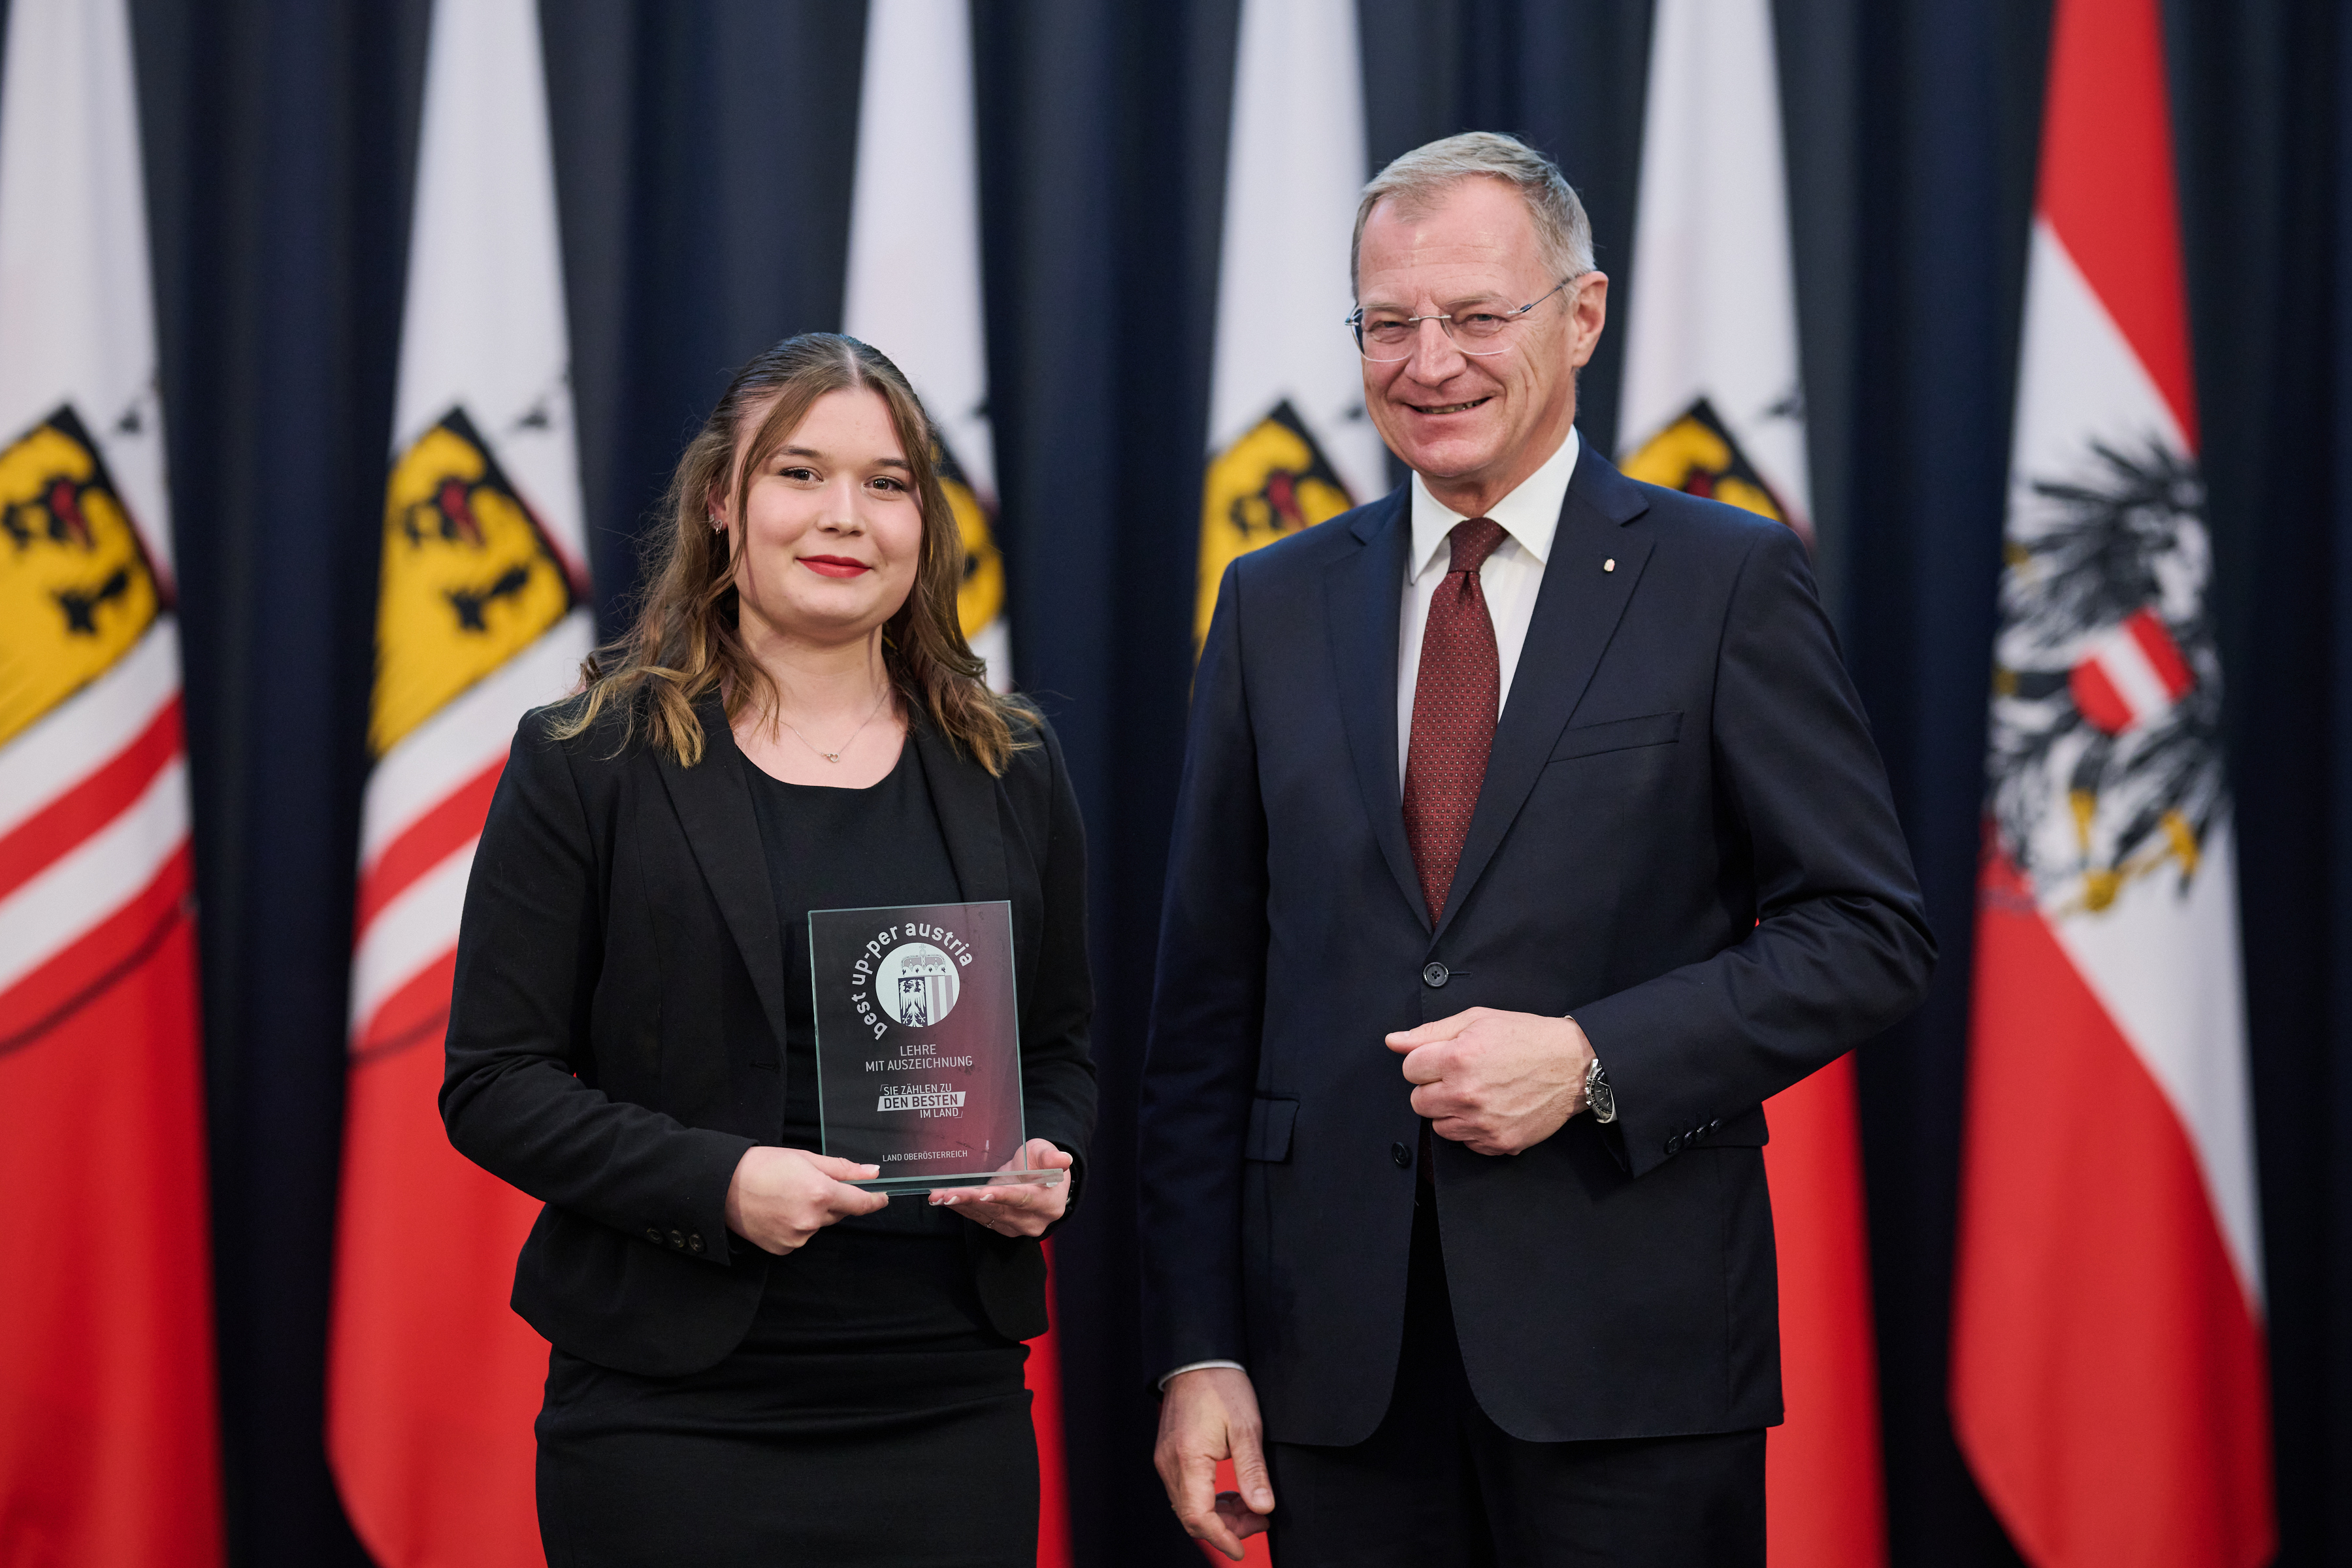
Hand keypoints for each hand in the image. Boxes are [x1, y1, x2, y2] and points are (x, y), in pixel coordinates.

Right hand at [723, 1146, 888, 1253]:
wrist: (722, 1186)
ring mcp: (797, 1237)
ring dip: (813, 1213)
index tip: (882, 1197)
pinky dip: (797, 1225)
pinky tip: (779, 1212)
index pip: (860, 1203)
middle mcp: (812, 1220)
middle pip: (838, 1212)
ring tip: (787, 1196)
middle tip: (810, 1184)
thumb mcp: (805, 1158)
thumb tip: (872, 1172)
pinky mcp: (784, 1248)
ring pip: (819, 1225)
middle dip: (833, 1200)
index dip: (874, 1200)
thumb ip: (842, 1169)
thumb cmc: (763, 1166)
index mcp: (821, 1193)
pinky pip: (801, 1236)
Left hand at [929, 1139, 1072, 1236]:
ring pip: (985, 1216)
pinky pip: (979, 1219)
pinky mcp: (1001, 1228)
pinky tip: (943, 1201)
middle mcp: (1033, 1221)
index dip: (1004, 1196)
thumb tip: (1063, 1160)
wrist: (1038, 1181)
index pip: (1024, 1199)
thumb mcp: (1046, 1152)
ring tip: (937, 1196)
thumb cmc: (1041, 1163)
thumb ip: (1052, 1157)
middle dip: (971, 1201)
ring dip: (960, 1206)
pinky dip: (960, 1209)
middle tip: (947, 1194)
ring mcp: (1016, 1228)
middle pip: (999, 1210)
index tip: (984, 1192)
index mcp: (1048, 1203)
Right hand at [1155, 1366, 1272, 1560]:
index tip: (1242, 1550)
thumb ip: (1253, 1472)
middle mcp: (1170, 1464)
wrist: (1198, 1358)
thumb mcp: (1247, 1428)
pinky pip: (1186, 1490)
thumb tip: (1263, 1508)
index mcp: (1188, 1459)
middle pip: (1192, 1516)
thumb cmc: (1222, 1386)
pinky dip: (1209, 1500)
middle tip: (1259, 1522)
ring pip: (1189, 1506)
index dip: (1221, 1539)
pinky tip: (1232, 1495)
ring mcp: (1166, 1460)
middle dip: (1227, 1528)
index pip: (1198, 1516)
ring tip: (1251, 1509)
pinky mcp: (1170, 1455)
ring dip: (1219, 1515)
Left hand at [1385, 1007, 1594, 1154]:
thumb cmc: (1526, 1038)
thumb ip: (1430, 1032)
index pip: (1409, 1069)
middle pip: (1418, 1101)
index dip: (1425, 1061)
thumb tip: (1393, 1041)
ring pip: (1439, 1126)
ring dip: (1450, 1111)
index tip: (1443, 1059)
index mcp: (1457, 1059)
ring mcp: (1482, 1123)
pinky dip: (1473, 1129)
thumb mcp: (1477, 1020)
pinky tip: (1491, 1109)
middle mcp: (1466, 1095)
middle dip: (1433, 1088)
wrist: (1573, 1065)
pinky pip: (1466, 1143)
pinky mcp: (1499, 1143)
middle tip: (1460, 1076)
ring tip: (1477, 1092)